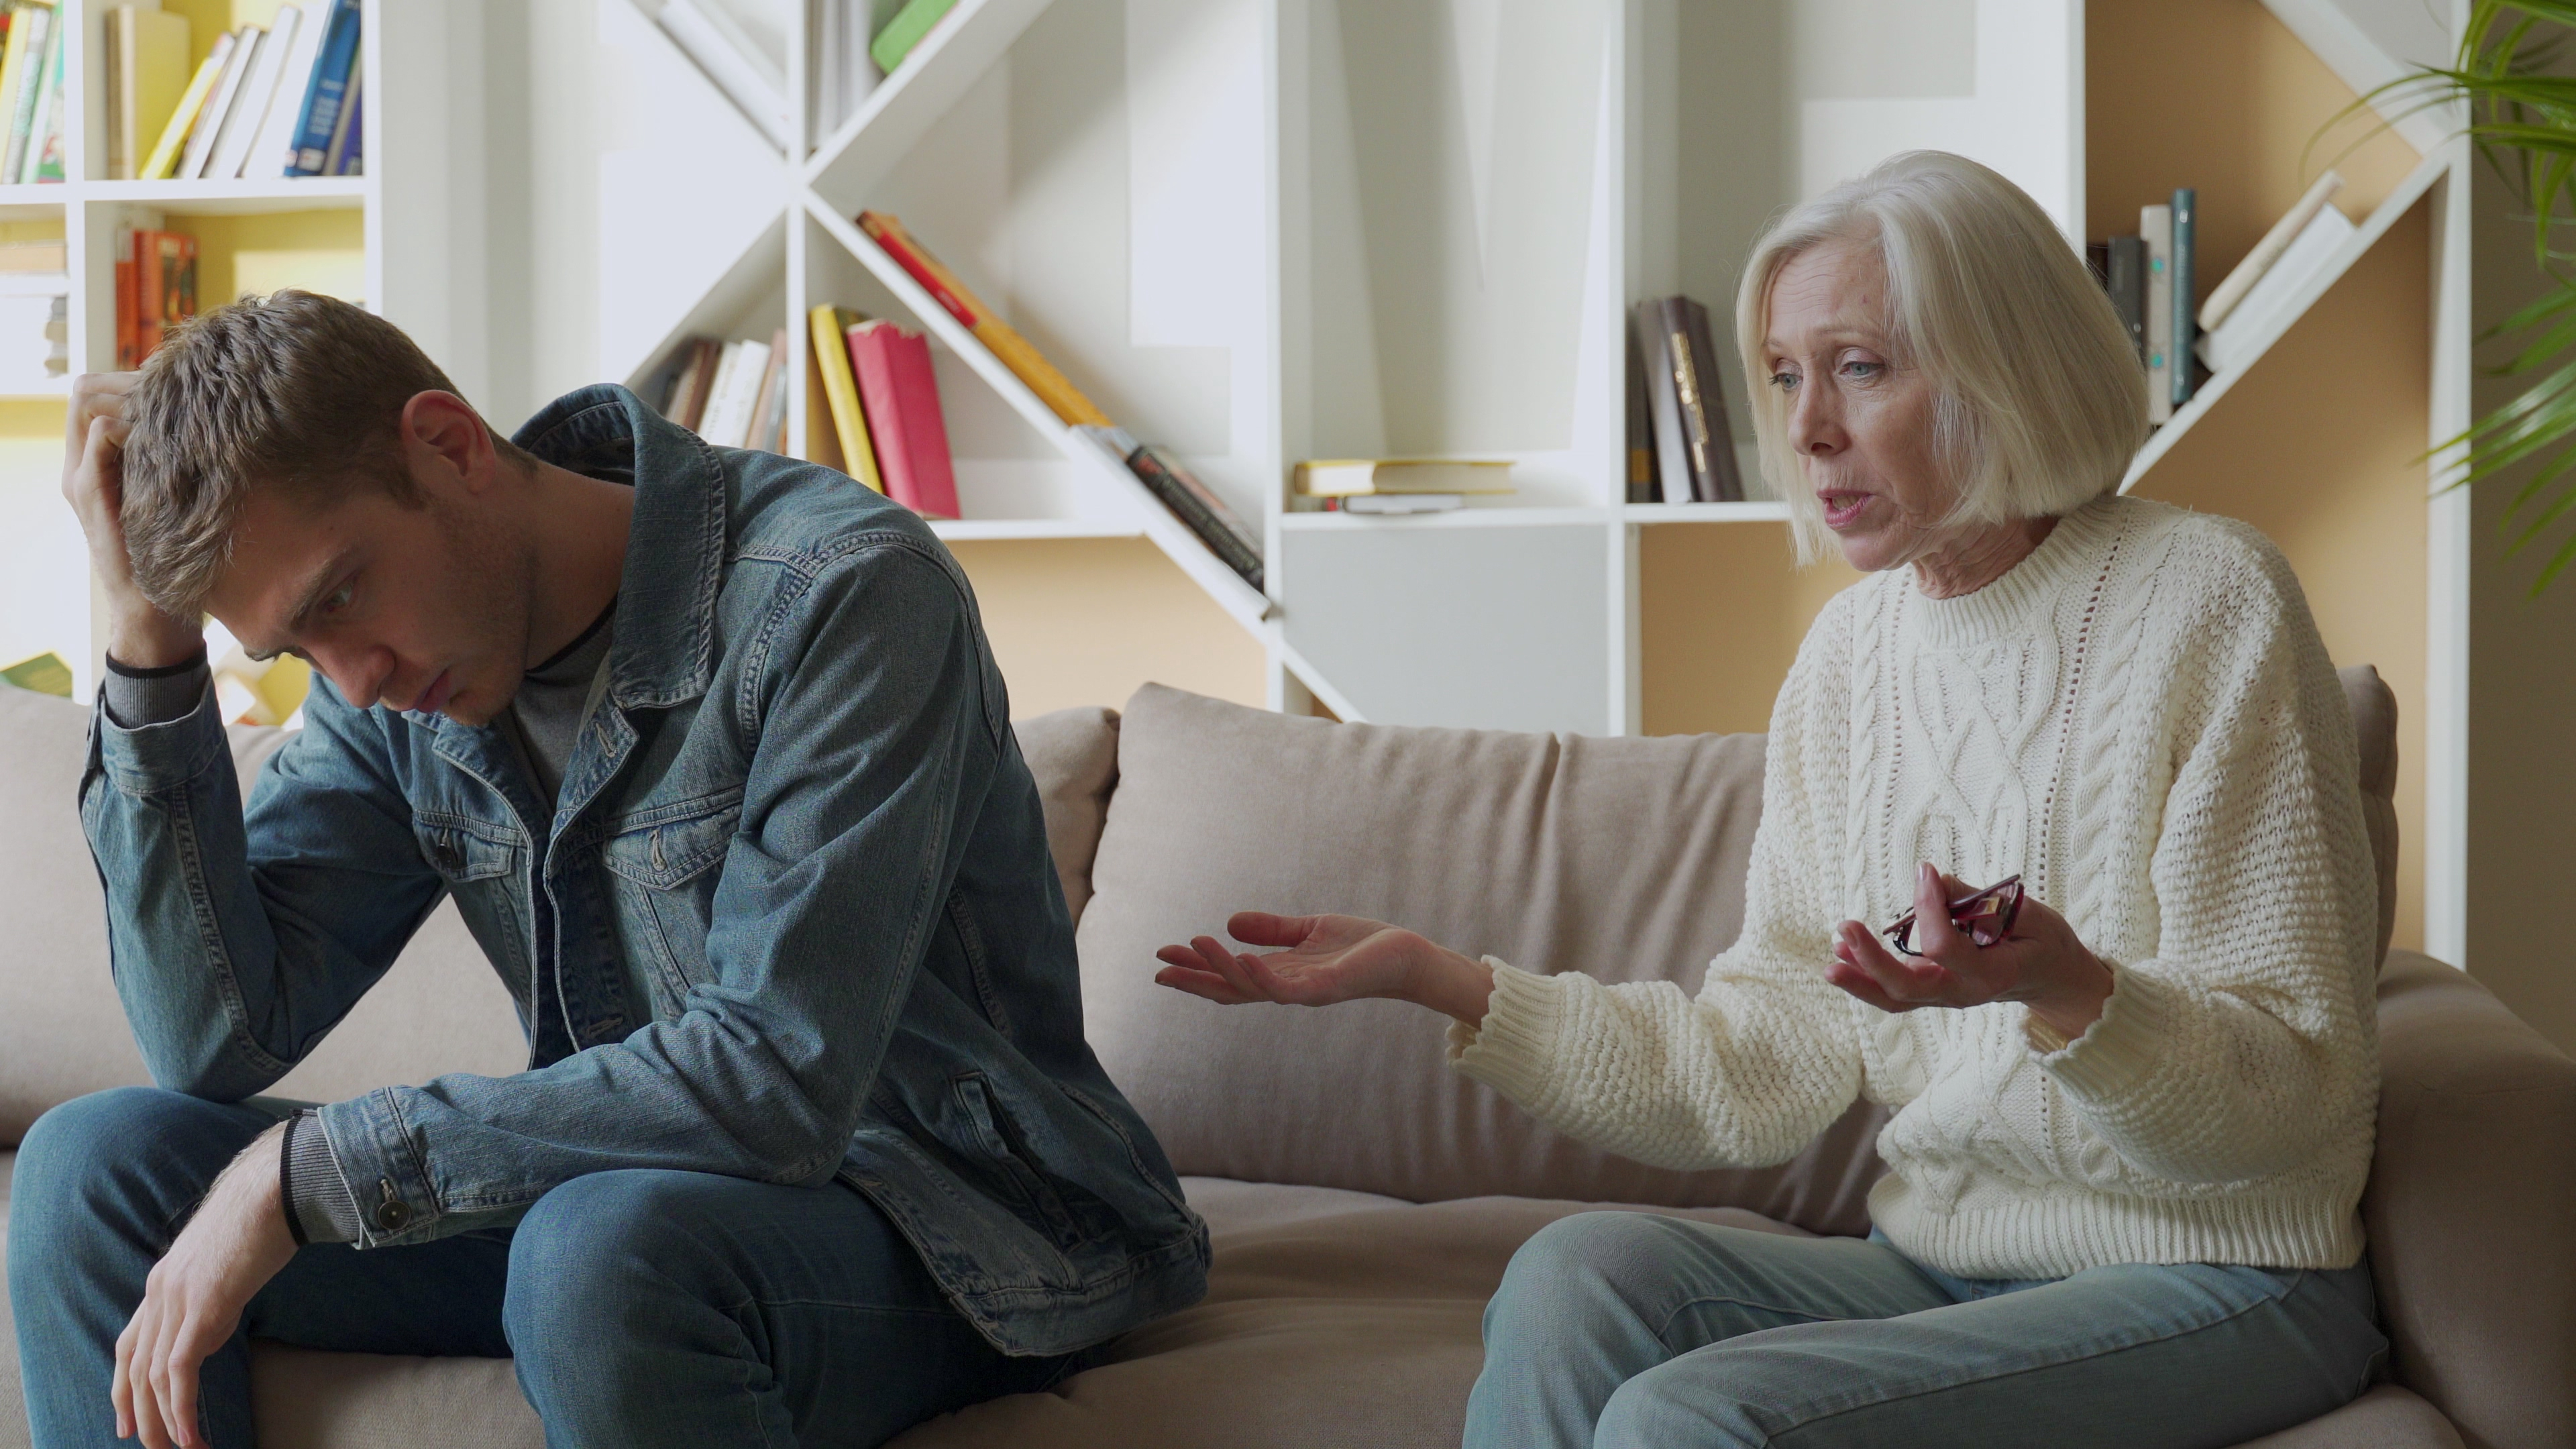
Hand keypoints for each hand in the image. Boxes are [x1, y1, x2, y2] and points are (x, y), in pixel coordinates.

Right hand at [61, 372, 198, 669]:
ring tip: (178, 404)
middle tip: (182, 387)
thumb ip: (175, 461)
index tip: (181, 384)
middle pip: (86, 391)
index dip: (133, 380)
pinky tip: (171, 432)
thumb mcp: (175, 496)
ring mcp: (81, 480)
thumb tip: (215, 420)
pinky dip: (129, 424)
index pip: (96, 393)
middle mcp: (82, 465)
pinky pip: (100, 437)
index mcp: (97, 462)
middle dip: (130, 381)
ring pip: (87, 406)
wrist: (155, 610)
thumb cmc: (177, 553)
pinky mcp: (89, 496)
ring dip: (130, 397)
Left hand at [114, 1123, 297, 1447]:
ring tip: (180, 1448)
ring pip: (155, 1377)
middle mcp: (159, 1292)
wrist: (274, 1186)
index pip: (130, 1343)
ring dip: (164, 1421)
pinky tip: (192, 1434)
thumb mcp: (225, 1261)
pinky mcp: (202, 1307)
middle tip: (152, 1446)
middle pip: (135, 1368)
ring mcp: (177, 1299)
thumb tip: (210, 1329)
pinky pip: (180, 1372)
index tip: (128, 1420)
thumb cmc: (263, 1215)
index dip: (124, 1386)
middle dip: (141, 1414)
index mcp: (163, 1280)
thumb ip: (211, 1295)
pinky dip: (182, 1409)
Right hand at [1154, 910, 1496, 1025]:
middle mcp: (1287, 988)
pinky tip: (1240, 959)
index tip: (1165, 956)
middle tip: (1159, 969)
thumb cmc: (1364, 947)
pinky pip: (1285, 987)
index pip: (1230, 976)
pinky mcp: (1325, 987)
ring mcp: (1304, 991)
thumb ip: (1272, 930)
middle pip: (1230, 989)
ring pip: (1250, 987)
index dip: (1197, 968)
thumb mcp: (1309, 930)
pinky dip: (1260, 975)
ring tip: (1193, 945)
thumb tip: (1229, 924)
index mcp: (1282, 975)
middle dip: (1194, 980)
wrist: (1408, 957)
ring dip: (1219, 968)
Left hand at [1827, 863, 2113, 1040]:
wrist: (2051, 977)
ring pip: (1894, 999)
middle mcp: (1963, 993)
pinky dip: (1866, 978)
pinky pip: (1895, 993)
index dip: (1930, 909)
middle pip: (1907, 987)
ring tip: (1832, 954)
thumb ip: (1981, 901)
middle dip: (1872, 960)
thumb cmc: (2042, 941)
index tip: (1925, 872)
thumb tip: (1933, 879)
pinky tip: (1841, 957)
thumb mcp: (2027, 914)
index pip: (1946, 948)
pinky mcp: (1933, 992)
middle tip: (1845, 926)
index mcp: (1992, 974)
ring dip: (1859, 979)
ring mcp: (1945, 997)